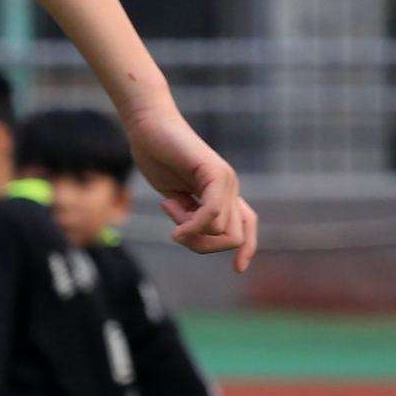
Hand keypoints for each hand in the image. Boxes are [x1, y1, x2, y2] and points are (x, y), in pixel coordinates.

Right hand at [123, 99, 257, 271]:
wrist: (148, 125)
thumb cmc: (156, 155)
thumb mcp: (173, 196)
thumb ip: (188, 216)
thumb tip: (193, 235)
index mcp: (222, 193)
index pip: (246, 225)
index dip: (247, 249)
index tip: (238, 270)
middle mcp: (230, 187)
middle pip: (233, 238)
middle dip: (202, 246)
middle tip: (175, 230)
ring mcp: (225, 180)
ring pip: (221, 231)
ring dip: (190, 232)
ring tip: (169, 206)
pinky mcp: (214, 173)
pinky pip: (212, 214)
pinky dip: (192, 227)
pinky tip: (174, 225)